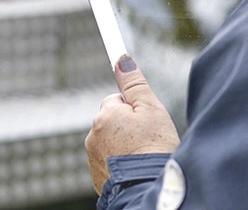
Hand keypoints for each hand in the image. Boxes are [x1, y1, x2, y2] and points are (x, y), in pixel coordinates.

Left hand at [85, 54, 180, 193]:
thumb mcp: (151, 108)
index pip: (116, 99)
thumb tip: (120, 59)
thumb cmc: (155, 147)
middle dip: (128, 124)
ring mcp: (93, 158)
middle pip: (112, 120)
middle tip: (148, 135)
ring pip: (111, 140)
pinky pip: (110, 159)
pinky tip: (136, 166)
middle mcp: (93, 136)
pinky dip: (121, 160)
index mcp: (105, 116)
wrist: (150, 188)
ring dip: (124, 143)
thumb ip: (134, 83)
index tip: (135, 107)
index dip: (132, 104)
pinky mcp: (97, 177)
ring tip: (143, 153)